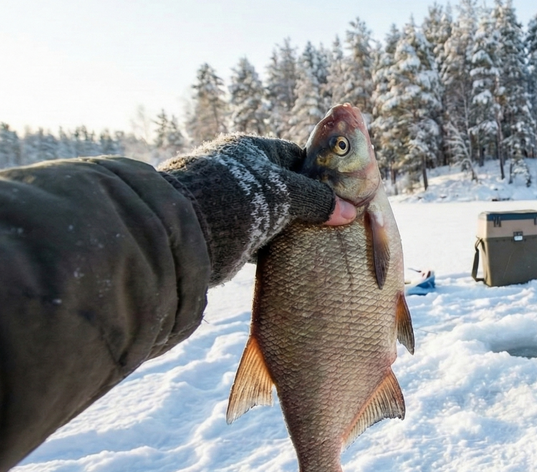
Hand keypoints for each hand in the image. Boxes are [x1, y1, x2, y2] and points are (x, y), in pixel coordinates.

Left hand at [159, 134, 353, 284]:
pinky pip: (260, 236)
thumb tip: (350, 211)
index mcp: (250, 150)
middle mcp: (239, 172)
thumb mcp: (285, 192)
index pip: (295, 157)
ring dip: (293, 227)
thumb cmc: (237, 197)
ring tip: (322, 241)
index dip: (320, 175)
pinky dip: (276, 246)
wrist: (187, 232)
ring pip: (273, 213)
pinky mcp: (227, 231)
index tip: (342, 193)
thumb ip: (317, 200)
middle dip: (309, 204)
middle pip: (285, 187)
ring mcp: (231, 202)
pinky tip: (296, 256)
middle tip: (336, 220)